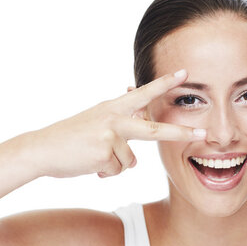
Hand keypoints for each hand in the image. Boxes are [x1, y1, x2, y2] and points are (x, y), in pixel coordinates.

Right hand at [28, 69, 206, 177]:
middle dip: (180, 133)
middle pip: (154, 129)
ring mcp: (110, 135)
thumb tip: (133, 154)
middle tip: (204, 134)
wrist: (42, 149)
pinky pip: (116, 170)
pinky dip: (103, 172)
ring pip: (129, 161)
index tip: (185, 73)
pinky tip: (88, 164)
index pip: (143, 93)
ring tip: (91, 157)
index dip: (164, 83)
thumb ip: (118, 129)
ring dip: (113, 165)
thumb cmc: (69, 139)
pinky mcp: (105, 153)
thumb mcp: (95, 123)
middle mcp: (114, 118)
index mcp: (113, 107)